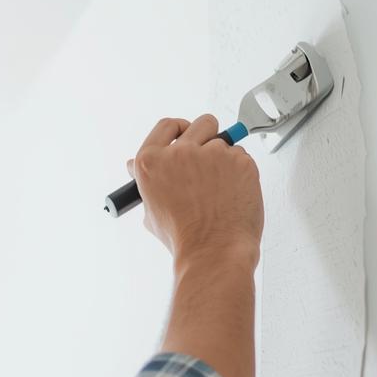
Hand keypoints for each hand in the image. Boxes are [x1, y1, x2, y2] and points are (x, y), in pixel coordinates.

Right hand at [127, 114, 262, 264]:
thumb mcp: (151, 211)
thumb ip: (147, 183)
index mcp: (151, 162)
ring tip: (221, 190)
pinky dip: (240, 172)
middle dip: (207, 137)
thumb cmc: (184, 238)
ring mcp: (212, 153)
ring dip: (224, 160)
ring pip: (225, 142)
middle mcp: (179, 152)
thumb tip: (134, 166)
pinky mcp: (239, 160)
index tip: (185, 136)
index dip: (178, 130)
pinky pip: (242, 157)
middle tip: (210, 159)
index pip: (166, 126)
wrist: (213, 252)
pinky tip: (233, 194)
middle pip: (201, 123)